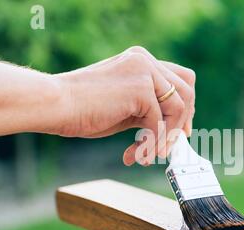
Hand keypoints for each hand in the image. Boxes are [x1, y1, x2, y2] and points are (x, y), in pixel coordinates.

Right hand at [54, 46, 195, 165]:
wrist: (56, 105)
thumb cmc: (83, 109)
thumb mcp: (125, 107)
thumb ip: (148, 109)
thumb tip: (173, 126)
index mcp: (141, 61)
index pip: (180, 79)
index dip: (186, 107)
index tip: (181, 130)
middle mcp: (145, 60)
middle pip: (187, 91)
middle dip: (182, 123)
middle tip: (167, 146)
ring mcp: (144, 71)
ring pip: (178, 108)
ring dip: (166, 138)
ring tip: (146, 155)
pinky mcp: (140, 88)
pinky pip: (160, 122)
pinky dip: (152, 143)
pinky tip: (134, 155)